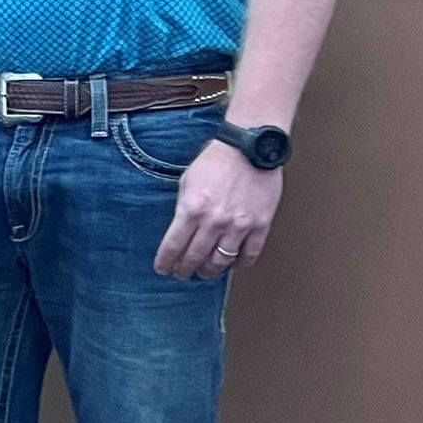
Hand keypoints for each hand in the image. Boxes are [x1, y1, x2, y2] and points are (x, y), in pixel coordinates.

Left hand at [155, 141, 282, 279]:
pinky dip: (238, 264)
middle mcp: (214, 221)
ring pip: (221, 261)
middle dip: (185, 269)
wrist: (248, 149)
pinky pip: (248, 256)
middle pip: (195, 257)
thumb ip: (184, 207)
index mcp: (192, 208)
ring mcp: (239, 226)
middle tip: (182, 273)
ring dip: (210, 271)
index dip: (166, 261)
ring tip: (205, 272)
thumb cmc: (216, 161)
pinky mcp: (260, 226)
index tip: (162, 269)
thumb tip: (180, 230)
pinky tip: (232, 263)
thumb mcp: (187, 181)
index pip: (174, 245)